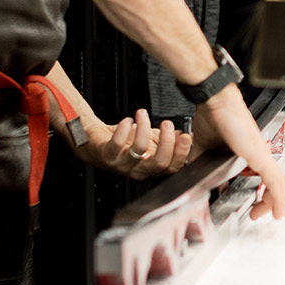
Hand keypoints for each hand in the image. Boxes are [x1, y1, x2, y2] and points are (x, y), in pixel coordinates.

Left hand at [78, 108, 194, 178]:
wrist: (97, 142)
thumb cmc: (125, 142)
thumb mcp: (152, 141)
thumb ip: (169, 140)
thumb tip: (185, 135)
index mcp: (152, 168)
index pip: (172, 167)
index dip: (182, 152)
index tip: (186, 135)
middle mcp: (138, 170)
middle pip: (159, 163)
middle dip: (167, 141)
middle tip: (167, 123)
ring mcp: (122, 164)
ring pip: (139, 149)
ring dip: (144, 127)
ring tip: (142, 114)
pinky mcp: (107, 155)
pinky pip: (118, 143)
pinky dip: (124, 128)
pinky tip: (127, 121)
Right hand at [183, 84, 284, 219]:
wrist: (214, 101)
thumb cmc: (213, 117)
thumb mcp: (206, 150)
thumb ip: (206, 165)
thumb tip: (199, 178)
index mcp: (248, 152)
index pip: (262, 176)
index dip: (261, 192)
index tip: (254, 204)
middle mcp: (259, 152)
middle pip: (273, 181)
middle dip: (268, 201)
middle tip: (257, 213)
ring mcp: (260, 153)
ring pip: (277, 182)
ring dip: (274, 201)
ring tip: (269, 214)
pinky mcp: (258, 155)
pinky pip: (274, 179)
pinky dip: (277, 196)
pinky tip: (277, 208)